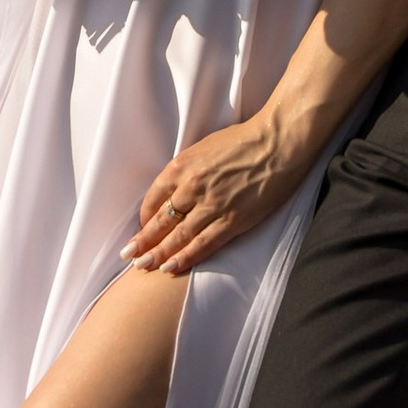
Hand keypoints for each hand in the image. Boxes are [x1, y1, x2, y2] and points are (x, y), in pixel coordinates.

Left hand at [122, 112, 306, 274]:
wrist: (279, 141)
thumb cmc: (245, 140)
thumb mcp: (204, 148)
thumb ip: (188, 170)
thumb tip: (176, 190)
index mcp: (181, 166)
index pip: (153, 199)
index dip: (145, 217)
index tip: (142, 229)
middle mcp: (191, 187)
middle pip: (160, 221)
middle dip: (142, 242)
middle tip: (128, 257)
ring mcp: (211, 205)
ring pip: (177, 237)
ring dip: (159, 254)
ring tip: (144, 267)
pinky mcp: (233, 220)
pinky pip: (203, 244)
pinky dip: (186, 258)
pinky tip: (172, 268)